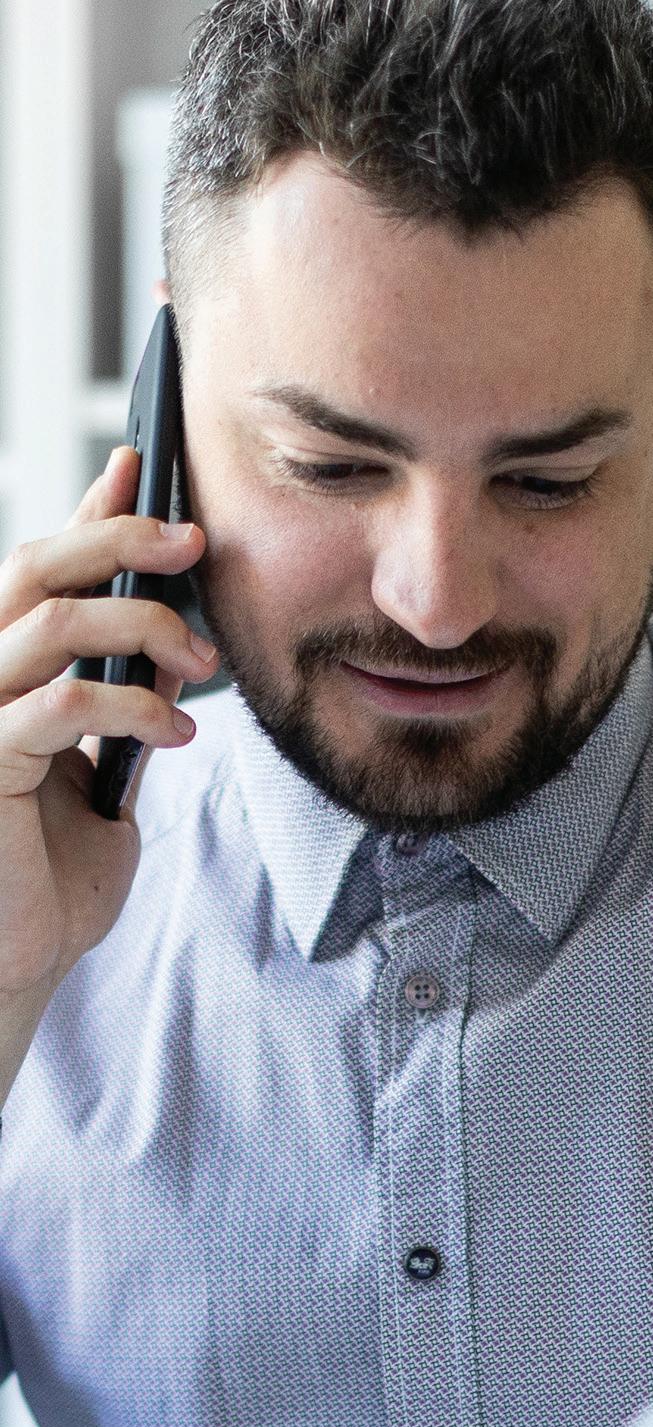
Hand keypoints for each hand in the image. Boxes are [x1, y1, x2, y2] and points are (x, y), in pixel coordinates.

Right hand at [0, 444, 215, 998]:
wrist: (18, 963)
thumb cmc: (50, 874)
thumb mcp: (103, 772)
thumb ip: (120, 704)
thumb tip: (169, 639)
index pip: (38, 567)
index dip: (87, 512)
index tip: (141, 463)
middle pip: (32, 566)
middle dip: (118, 538)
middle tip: (193, 541)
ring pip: (50, 620)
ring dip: (141, 627)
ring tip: (198, 663)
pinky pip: (60, 703)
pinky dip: (130, 707)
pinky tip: (175, 733)